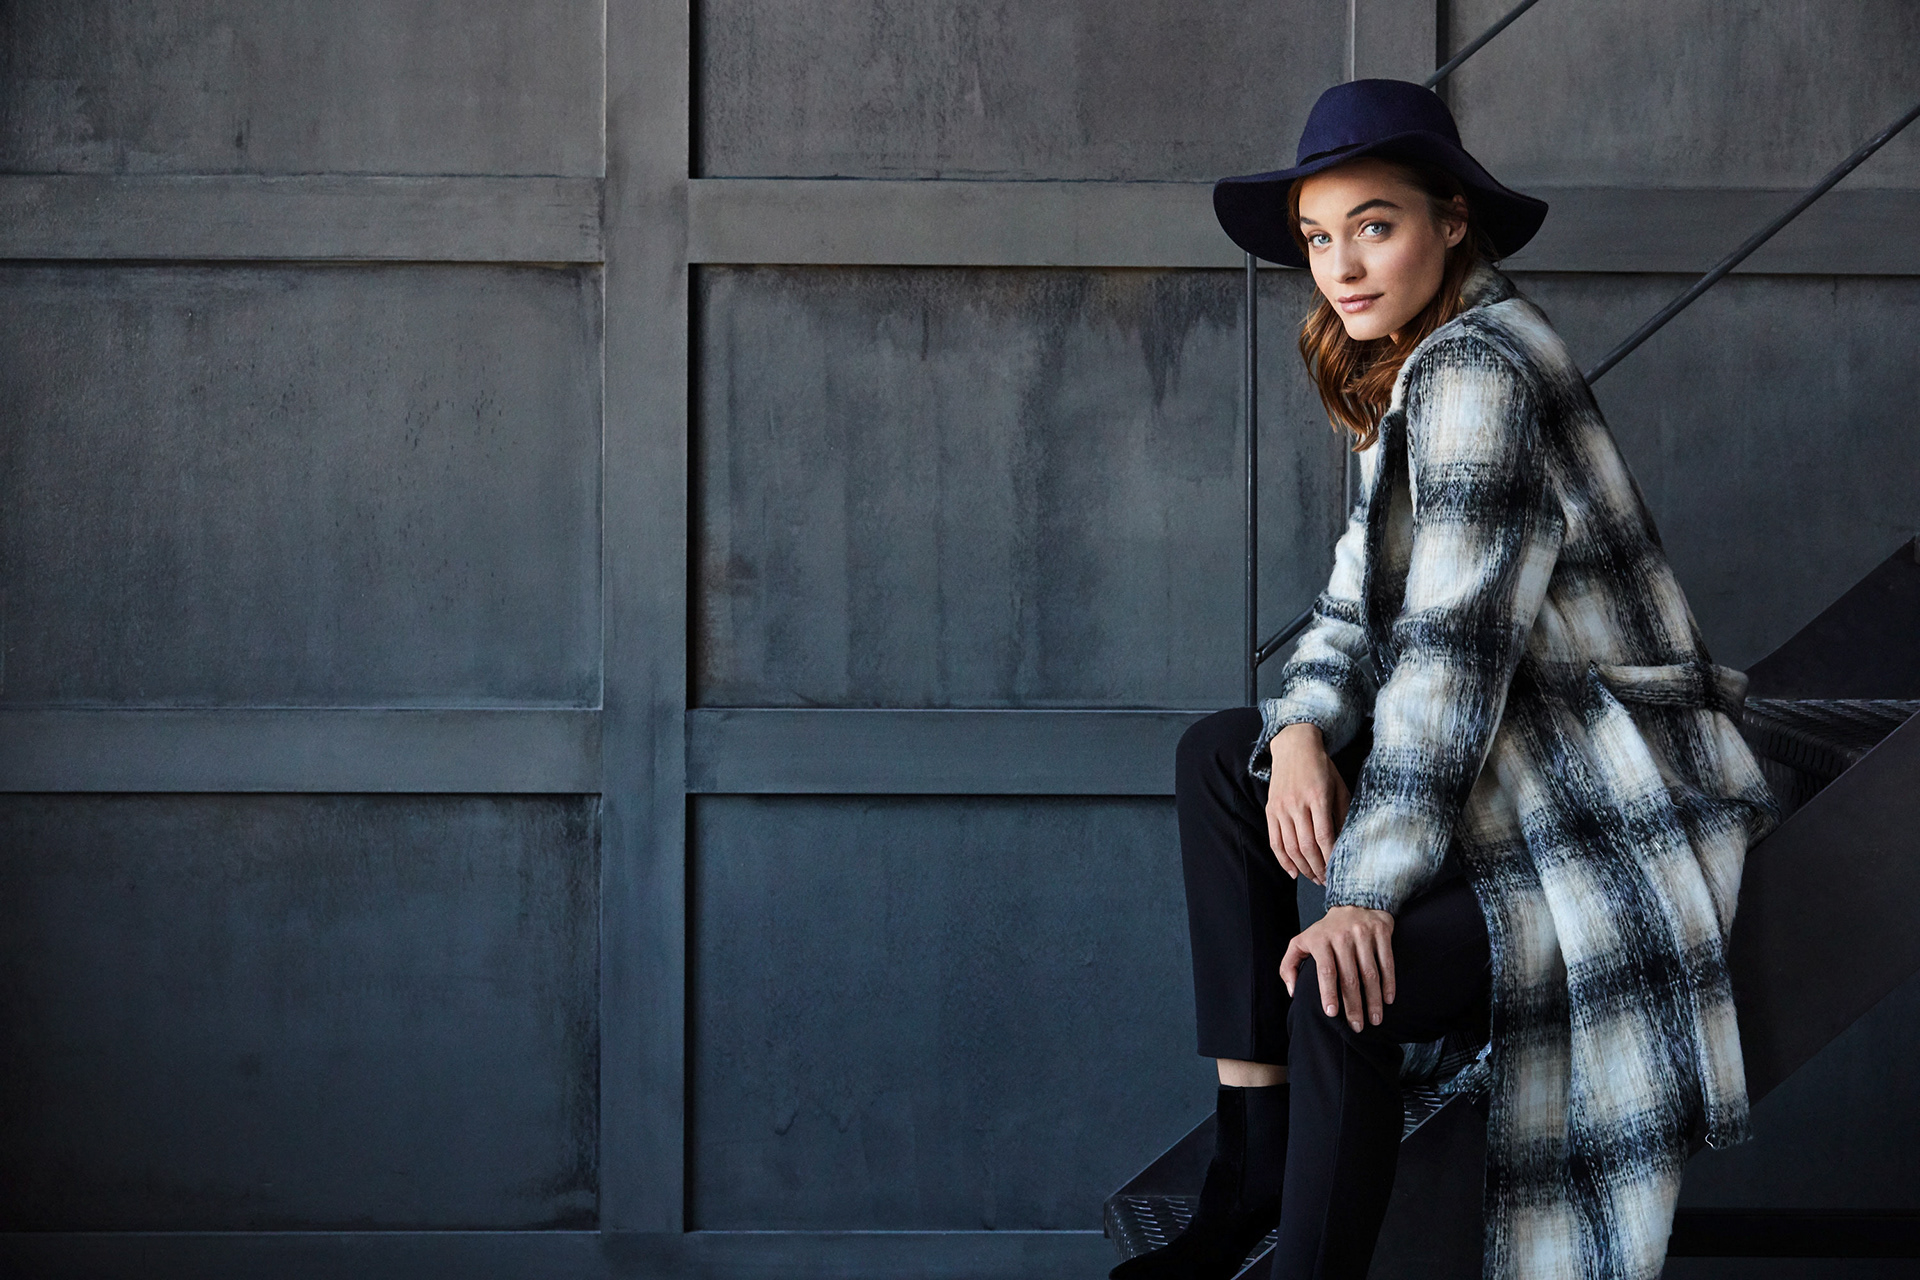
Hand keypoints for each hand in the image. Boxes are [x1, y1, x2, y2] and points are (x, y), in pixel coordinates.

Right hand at [1263, 723, 1349, 884]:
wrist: (1294, 747)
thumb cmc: (1322, 767)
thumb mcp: (1339, 786)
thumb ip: (1343, 813)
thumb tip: (1347, 842)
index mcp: (1317, 797)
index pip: (1324, 836)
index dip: (1331, 857)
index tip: (1338, 871)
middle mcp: (1296, 804)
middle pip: (1306, 846)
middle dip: (1318, 868)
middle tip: (1327, 881)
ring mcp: (1281, 808)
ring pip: (1290, 847)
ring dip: (1302, 868)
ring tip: (1314, 878)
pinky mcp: (1271, 810)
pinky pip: (1274, 841)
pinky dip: (1282, 860)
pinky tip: (1293, 872)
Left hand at [1281, 906, 1395, 1032]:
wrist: (1355, 900)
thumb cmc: (1325, 931)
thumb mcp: (1301, 942)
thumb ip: (1288, 965)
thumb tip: (1292, 992)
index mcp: (1320, 940)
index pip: (1326, 971)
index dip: (1329, 993)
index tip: (1332, 1014)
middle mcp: (1342, 936)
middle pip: (1350, 977)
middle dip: (1354, 1005)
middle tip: (1357, 1027)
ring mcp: (1363, 933)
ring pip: (1370, 973)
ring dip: (1373, 999)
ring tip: (1375, 1020)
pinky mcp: (1381, 932)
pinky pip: (1387, 962)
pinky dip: (1389, 983)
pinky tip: (1388, 1000)